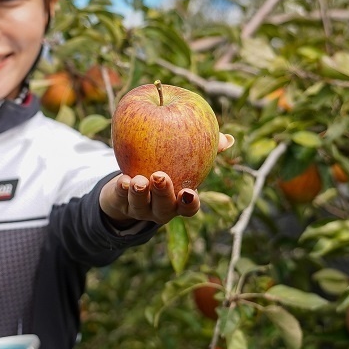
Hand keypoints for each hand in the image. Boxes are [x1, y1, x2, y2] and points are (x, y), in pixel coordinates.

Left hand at [100, 133, 235, 225]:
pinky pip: (121, 199)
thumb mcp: (185, 159)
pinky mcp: (121, 203)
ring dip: (139, 193)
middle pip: (164, 207)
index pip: (188, 208)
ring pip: (140, 206)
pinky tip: (123, 180)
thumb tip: (228, 140)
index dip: (189, 203)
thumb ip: (205, 148)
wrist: (129, 181)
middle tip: (159, 176)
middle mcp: (160, 209)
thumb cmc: (166, 166)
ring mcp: (140, 208)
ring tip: (138, 180)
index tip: (189, 192)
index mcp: (178, 201)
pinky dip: (122, 190)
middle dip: (162, 194)